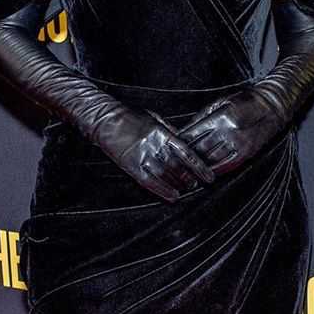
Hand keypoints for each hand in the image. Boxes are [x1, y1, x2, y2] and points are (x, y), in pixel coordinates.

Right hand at [93, 105, 216, 202]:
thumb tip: (184, 141)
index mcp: (161, 133)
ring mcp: (142, 156)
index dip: (199, 166)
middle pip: (178, 166)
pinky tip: (172, 197)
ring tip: (186, 190)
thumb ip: (169, 130)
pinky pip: (149, 181)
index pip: (186, 153)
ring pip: (166, 175)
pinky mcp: (130, 165)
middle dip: (189, 177)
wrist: (104, 119)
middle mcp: (154, 145)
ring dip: (178, 185)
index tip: (209, 176)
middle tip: (196, 184)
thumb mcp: (154, 118)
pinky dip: (162, 190)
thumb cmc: (129, 116)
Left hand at [174, 89, 285, 174]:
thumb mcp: (221, 102)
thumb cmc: (244, 101)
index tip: (170, 149)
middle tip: (172, 165)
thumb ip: (202, 117)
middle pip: (200, 149)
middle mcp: (229, 132)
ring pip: (212, 160)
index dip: (180, 143)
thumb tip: (184, 132)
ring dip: (197, 168)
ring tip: (185, 173)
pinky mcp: (247, 152)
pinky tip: (206, 174)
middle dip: (185, 158)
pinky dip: (214, 171)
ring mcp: (239, 144)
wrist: (272, 106)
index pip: (193, 133)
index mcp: (220, 117)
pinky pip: (227, 166)